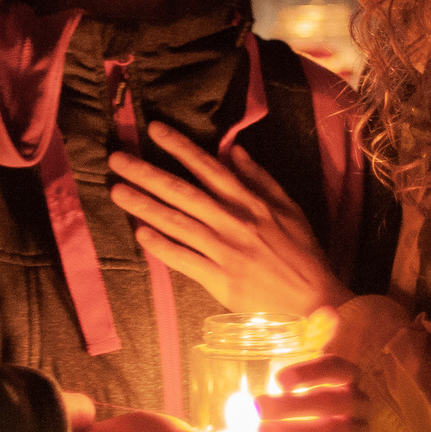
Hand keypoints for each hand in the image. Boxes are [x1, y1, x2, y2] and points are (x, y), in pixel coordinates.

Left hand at [108, 123, 351, 317]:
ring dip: (144, 205)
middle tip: (117, 158)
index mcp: (251, 202)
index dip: (180, 147)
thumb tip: (233, 149)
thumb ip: (260, 178)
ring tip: (117, 190)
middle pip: (183, 193)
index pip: (209, 168)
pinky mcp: (218, 280)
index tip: (155, 130)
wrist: (313, 302)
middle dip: (147, 173)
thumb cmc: (301, 254)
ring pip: (177, 223)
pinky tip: (140, 232)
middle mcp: (234, 222)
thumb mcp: (290, 208)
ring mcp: (224, 251)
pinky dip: (161, 246)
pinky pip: (183, 259)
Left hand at [253, 353, 369, 431]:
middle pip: (330, 400)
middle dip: (292, 405)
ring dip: (295, 431)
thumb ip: (281, 384)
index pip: (335, 367)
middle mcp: (360, 401)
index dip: (308, 372)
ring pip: (332, 429)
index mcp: (349, 377)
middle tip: (259, 408)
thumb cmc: (305, 404)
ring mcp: (360, 429)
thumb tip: (243, 393)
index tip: (277, 380)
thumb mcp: (297, 386)